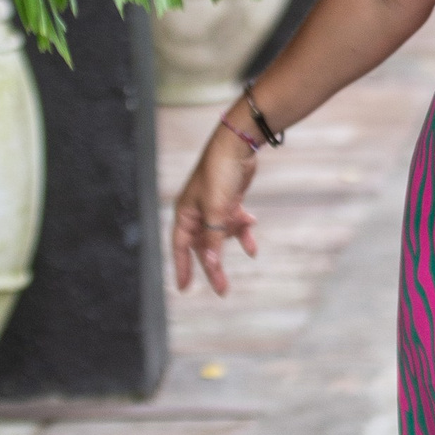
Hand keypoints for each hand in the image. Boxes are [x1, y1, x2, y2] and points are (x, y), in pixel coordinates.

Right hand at [172, 123, 259, 295]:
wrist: (238, 145)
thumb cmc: (220, 173)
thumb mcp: (217, 210)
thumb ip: (214, 238)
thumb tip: (211, 264)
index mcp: (186, 214)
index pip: (180, 247)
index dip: (182, 268)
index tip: (184, 289)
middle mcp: (197, 212)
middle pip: (203, 246)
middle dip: (214, 266)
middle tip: (223, 290)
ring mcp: (213, 207)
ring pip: (222, 235)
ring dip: (234, 238)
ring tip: (250, 244)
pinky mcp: (229, 201)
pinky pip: (234, 224)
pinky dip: (244, 232)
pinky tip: (253, 244)